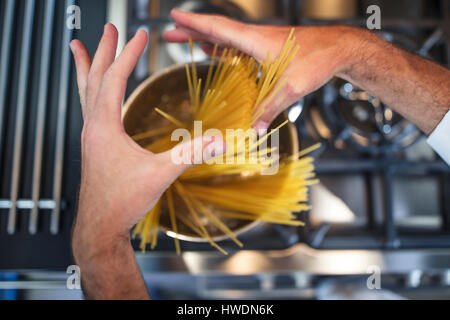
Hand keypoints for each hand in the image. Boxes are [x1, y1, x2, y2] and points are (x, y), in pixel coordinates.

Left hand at [70, 24, 223, 284]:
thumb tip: (219, 140)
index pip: (115, 79)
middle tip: (107, 29)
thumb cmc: (122, 201)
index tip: (139, 36)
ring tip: (80, 48)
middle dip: (103, 50)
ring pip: (85, 92)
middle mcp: (93, 127)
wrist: (100, 224)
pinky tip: (96, 92)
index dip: (128, 54)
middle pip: (94, 78)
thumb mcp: (161, 175)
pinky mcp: (93, 144)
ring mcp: (90, 135)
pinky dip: (89, 89)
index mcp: (105, 127)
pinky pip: (88, 107)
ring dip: (87, 67)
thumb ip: (191, 154)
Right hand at [163, 9, 359, 128]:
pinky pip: (238, 47)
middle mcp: (255, 37)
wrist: (339, 48)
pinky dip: (223, 48)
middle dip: (191, 31)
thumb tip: (253, 130)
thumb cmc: (318, 59)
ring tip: (187, 42)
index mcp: (255, 39)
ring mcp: (261, 42)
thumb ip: (269, 108)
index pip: (218, 28)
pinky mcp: (268, 49)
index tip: (174, 18)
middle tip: (170, 32)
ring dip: (205, 38)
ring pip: (226, 38)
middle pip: (216, 31)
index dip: (194, 24)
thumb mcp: (291, 87)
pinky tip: (217, 53)